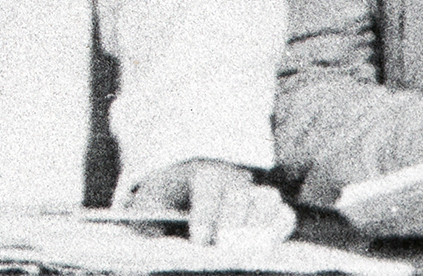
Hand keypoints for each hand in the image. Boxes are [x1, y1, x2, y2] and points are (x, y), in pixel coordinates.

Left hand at [124, 158, 294, 247]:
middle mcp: (233, 178)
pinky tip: (268, 251)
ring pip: (267, 201)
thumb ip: (145, 213)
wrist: (189, 173)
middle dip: (233, 224)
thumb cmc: (170, 192)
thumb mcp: (152, 197)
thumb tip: (138, 231)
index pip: (207, 185)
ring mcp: (254, 191)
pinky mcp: (271, 210)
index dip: (206, 213)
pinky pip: (284, 216)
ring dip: (260, 227)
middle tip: (226, 249)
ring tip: (250, 253)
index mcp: (201, 170)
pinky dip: (280, 231)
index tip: (200, 239)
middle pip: (240, 195)